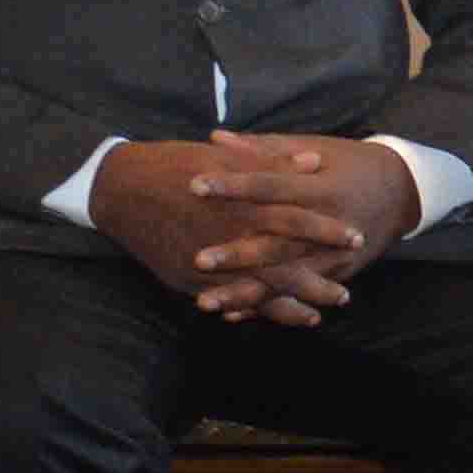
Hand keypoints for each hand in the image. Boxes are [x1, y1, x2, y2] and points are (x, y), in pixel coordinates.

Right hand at [87, 138, 354, 318]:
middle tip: (344, 295)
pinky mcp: (189, 278)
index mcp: (242, 205)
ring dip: (289, 305)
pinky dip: (251, 309)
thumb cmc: (172, 166)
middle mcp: (230, 238)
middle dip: (316, 282)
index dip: (327, 231)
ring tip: (316, 315)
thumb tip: (314, 161)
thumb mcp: (223, 157)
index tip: (354, 238)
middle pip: (284, 266)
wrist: (118, 189)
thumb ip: (271, 162)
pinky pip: (227, 300)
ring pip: (258, 292)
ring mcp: (209, 263)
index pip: (296, 220)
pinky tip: (266, 315)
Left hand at [175, 135, 422, 324]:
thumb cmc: (346, 162)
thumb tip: (213, 137)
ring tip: (205, 303)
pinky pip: (299, 296)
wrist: (403, 192)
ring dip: (247, 294)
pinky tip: (233, 317)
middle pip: (279, 243)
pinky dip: (268, 308)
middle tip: (198, 260)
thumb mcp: (310, 147)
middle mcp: (328, 227)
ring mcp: (335, 258)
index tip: (194, 186)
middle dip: (239, 255)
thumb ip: (262, 148)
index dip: (234, 186)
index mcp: (319, 188)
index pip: (271, 186)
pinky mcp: (336, 275)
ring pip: (287, 281)